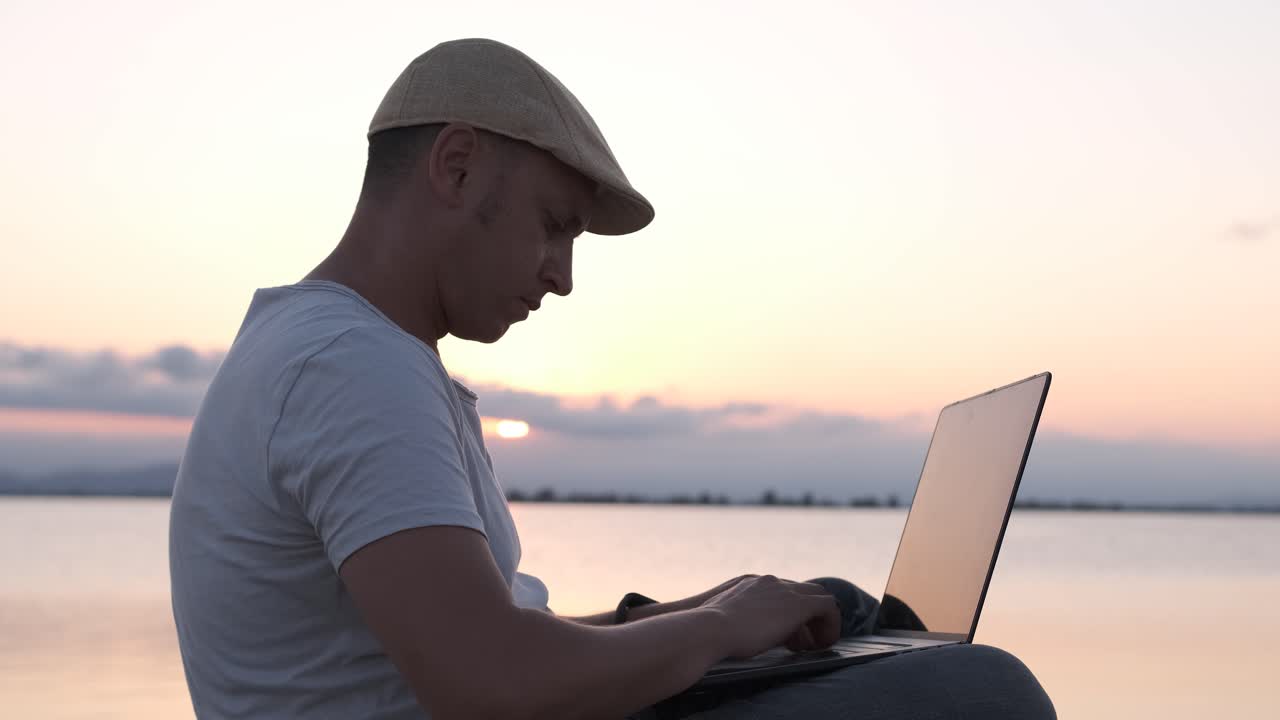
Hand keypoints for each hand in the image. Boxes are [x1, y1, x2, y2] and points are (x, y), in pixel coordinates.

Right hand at [700, 575, 839, 659]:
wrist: (710, 629)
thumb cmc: (709, 632)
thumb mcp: (723, 622)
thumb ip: (736, 621)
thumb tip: (738, 637)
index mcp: (752, 584)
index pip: (782, 591)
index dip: (789, 614)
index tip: (787, 636)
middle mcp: (770, 582)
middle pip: (804, 590)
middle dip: (809, 615)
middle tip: (806, 641)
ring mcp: (784, 590)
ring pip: (819, 596)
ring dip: (821, 621)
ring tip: (818, 645)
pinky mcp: (797, 605)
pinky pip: (828, 607)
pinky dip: (831, 625)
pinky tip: (824, 644)